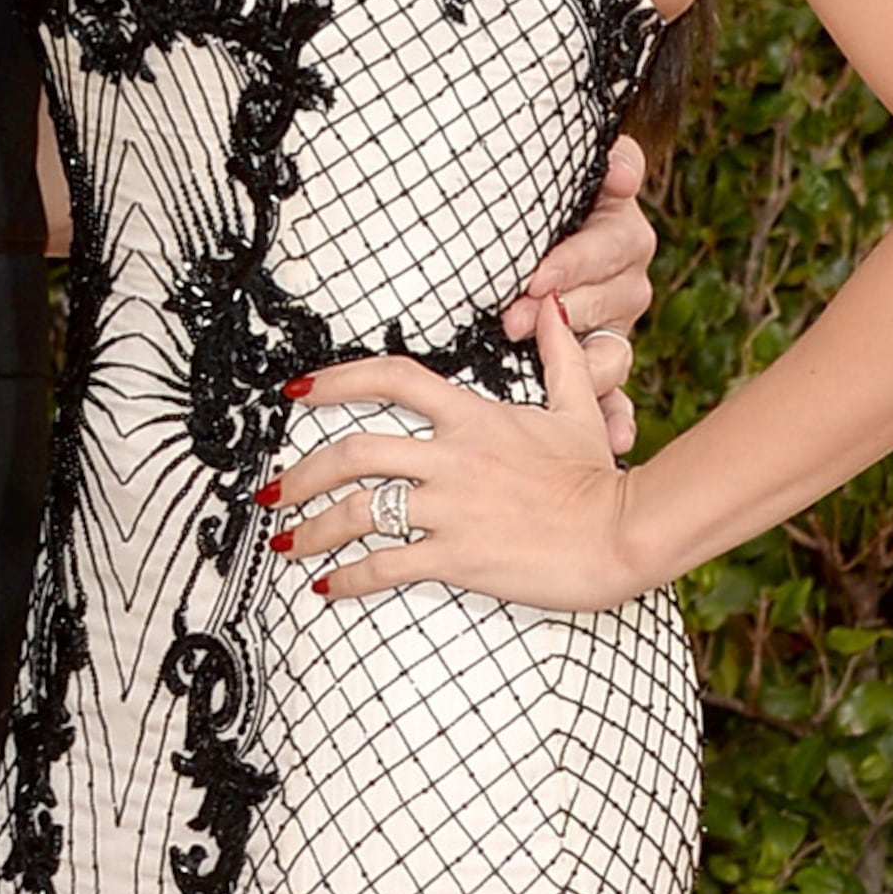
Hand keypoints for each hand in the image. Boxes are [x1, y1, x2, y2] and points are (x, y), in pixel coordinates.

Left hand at [266, 300, 657, 614]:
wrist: (620, 531)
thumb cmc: (598, 475)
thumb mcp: (577, 406)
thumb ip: (559, 354)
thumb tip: (553, 306)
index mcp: (473, 417)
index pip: (392, 379)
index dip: (338, 380)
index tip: (298, 391)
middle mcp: (452, 457)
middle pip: (354, 451)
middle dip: (302, 472)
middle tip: (272, 489)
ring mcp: (451, 507)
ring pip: (359, 511)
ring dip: (312, 528)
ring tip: (285, 541)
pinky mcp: (457, 556)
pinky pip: (385, 565)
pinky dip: (348, 578)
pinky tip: (326, 587)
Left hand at [512, 129, 653, 456]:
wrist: (532, 253)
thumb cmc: (548, 208)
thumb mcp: (575, 181)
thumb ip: (610, 165)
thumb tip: (620, 168)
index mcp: (624, 239)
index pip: (606, 250)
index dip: (572, 264)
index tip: (536, 277)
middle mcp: (627, 289)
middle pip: (607, 306)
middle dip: (562, 315)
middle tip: (514, 321)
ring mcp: (615, 335)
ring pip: (613, 355)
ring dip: (587, 371)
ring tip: (556, 378)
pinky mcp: (601, 375)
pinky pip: (615, 400)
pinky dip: (617, 420)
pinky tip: (617, 438)